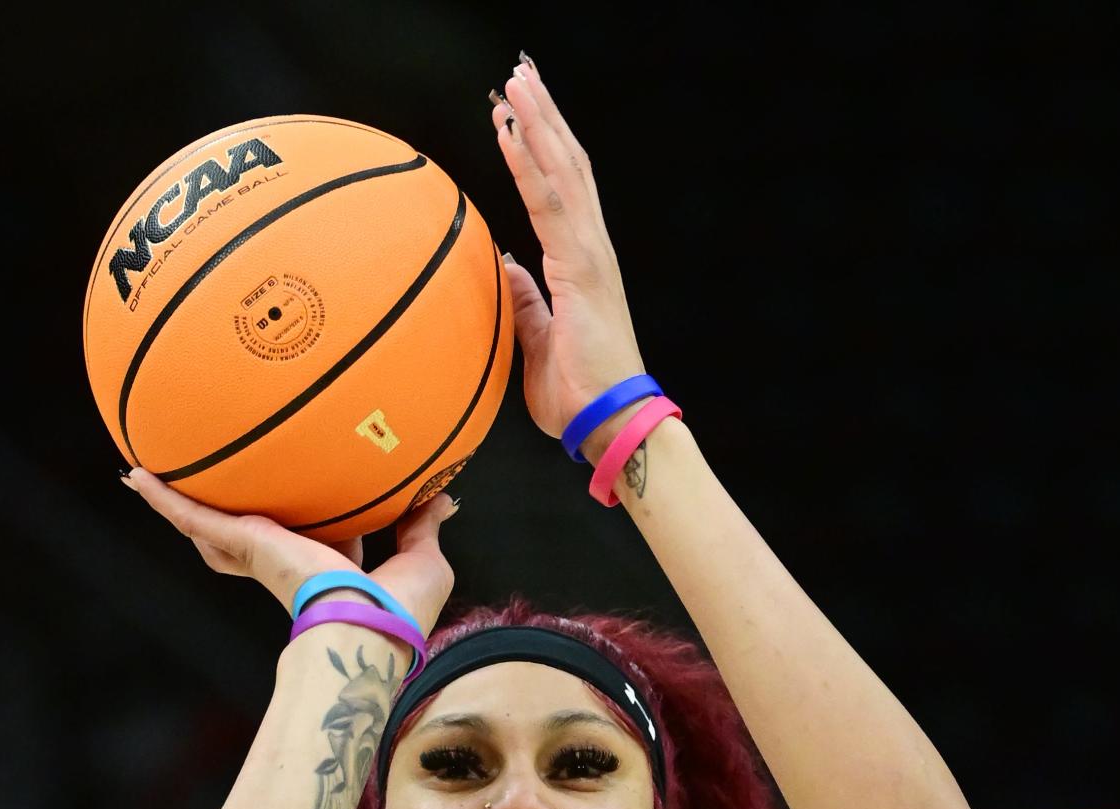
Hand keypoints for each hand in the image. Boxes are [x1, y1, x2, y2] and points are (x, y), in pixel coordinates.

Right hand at [119, 470, 457, 636]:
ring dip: (182, 508)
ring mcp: (261, 553)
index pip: (318, 544)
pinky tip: (136, 476)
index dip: (319, 527)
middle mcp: (291, 562)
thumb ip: (425, 524)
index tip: (315, 508)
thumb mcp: (424, 558)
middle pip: (251, 540)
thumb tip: (444, 496)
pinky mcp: (244, 544)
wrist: (368, 627)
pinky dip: (164, 498)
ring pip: (212, 531)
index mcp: (333, 569)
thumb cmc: (400, 610)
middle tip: (210, 490)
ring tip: (150, 482)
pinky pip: (194, 517)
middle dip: (232, 522)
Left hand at [491, 56, 649, 454]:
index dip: (541, 148)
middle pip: (568, 165)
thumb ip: (526, 304)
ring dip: (537, 122)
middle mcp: (592, 248)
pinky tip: (508, 132)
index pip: (561, 191)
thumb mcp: (538, 344)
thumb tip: (508, 267)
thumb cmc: (581, 397)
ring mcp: (591, 254)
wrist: (611, 423)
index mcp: (583, 264)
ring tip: (515, 81)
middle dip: (544, 115)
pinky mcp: (582, 268)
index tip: (517, 113)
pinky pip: (548, 204)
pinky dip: (527, 164)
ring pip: (562, 170)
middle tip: (521, 73)